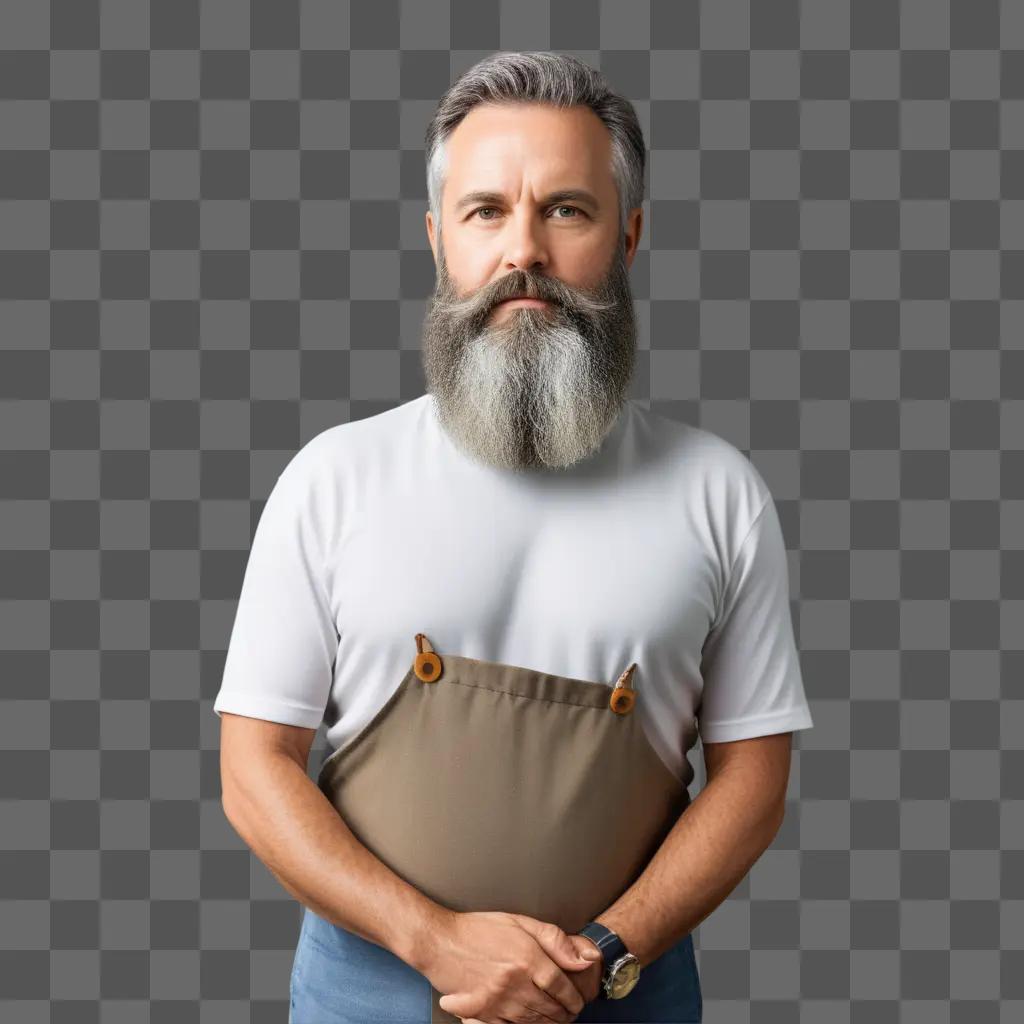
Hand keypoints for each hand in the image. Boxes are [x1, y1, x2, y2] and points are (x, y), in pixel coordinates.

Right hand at [458, 932, 603, 1023]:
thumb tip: (585, 958)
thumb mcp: (520, 922)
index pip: (562, 987)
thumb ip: (555, 940)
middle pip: (550, 1009)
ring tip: (555, 1019)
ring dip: (548, 1023)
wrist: (440, 942)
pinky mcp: (484, 1013)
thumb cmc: (479, 929)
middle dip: (564, 1014)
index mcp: (527, 958)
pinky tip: (529, 1022)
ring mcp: (498, 1001)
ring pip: (533, 1022)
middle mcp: (515, 982)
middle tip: (570, 1013)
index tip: (578, 1001)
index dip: (574, 998)